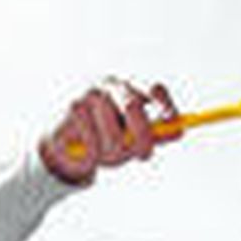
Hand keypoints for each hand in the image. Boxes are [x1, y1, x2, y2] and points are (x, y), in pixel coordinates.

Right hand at [38, 79, 179, 186]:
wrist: (60, 144)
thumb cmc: (102, 138)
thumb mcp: (131, 136)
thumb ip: (155, 133)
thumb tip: (180, 130)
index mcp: (129, 88)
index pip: (154, 89)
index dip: (165, 105)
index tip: (173, 121)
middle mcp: (110, 85)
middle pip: (133, 107)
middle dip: (142, 137)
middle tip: (143, 155)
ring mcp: (89, 94)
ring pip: (113, 134)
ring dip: (113, 154)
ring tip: (103, 155)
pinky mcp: (72, 109)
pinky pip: (93, 143)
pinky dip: (93, 155)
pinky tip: (85, 151)